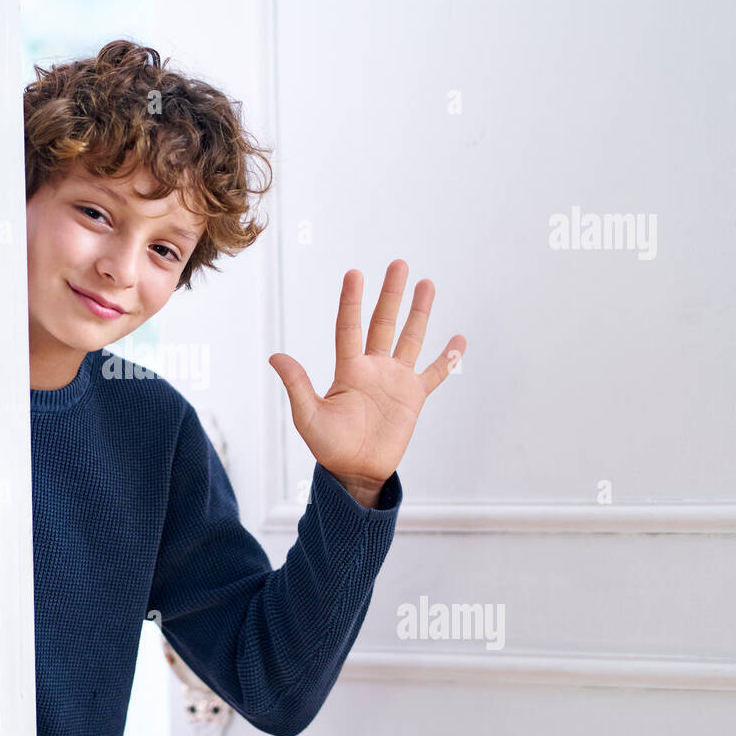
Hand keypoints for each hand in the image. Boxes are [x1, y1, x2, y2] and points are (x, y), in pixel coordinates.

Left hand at [268, 260, 465, 499]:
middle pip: (383, 322)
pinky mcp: (414, 397)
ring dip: (419, 312)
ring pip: (410, 338)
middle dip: (391, 294)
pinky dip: (449, 358)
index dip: (351, 300)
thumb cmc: (328, 446)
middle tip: (399, 264)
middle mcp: (373, 368)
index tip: (354, 273)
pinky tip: (460, 339)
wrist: (355, 471)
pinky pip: (436, 373)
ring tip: (427, 284)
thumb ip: (298, 385)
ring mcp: (395, 380)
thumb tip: (275, 357)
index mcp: (348, 369)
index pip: (349, 326)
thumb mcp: (308, 416)